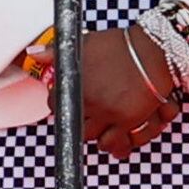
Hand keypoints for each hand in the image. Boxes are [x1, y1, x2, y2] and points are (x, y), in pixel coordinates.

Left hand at [63, 25, 186, 156]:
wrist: (153, 50)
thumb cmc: (121, 45)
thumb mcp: (84, 43)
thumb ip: (56, 51)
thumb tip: (35, 53)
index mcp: (76, 84)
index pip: (55, 104)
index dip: (60, 103)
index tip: (68, 101)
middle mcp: (91, 103)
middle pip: (76, 126)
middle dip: (80, 123)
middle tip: (87, 117)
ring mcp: (110, 114)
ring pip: (96, 139)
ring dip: (98, 137)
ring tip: (102, 131)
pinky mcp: (130, 122)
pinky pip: (117, 144)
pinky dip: (116, 145)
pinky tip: (118, 140)